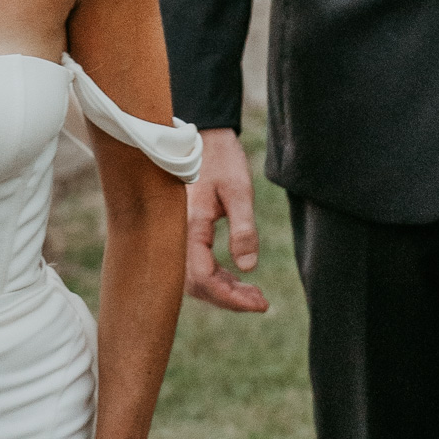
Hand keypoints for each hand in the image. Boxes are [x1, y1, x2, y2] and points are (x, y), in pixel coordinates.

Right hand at [184, 128, 267, 311]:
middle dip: (228, 298)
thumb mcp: (239, 190)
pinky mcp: (185, 231)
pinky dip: (217, 277)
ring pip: (195, 277)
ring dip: (223, 290)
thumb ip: (243, 228)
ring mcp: (179, 233)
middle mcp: (178, 234)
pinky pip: (196, 264)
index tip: (259, 303)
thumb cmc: (221, 158)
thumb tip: (248, 268)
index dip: (229, 297)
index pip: (203, 277)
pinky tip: (237, 278)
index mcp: (189, 225)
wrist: (204, 135)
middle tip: (261, 302)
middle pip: (197, 284)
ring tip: (254, 295)